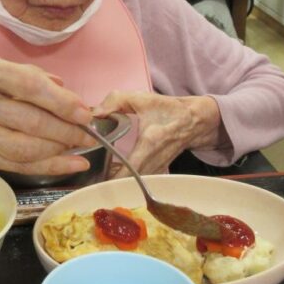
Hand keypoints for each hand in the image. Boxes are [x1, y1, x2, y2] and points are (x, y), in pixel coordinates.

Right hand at [0, 53, 96, 174]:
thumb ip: (27, 75)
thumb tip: (67, 91)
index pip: (27, 86)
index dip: (60, 101)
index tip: (84, 112)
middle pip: (28, 120)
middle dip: (66, 130)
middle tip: (89, 133)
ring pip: (23, 147)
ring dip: (59, 150)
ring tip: (81, 148)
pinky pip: (16, 164)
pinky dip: (47, 166)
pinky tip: (69, 164)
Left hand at [94, 92, 220, 175]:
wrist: (193, 120)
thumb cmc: (167, 109)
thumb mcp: (141, 99)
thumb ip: (115, 101)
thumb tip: (94, 114)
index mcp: (149, 143)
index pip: (131, 169)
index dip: (113, 176)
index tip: (95, 176)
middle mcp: (155, 160)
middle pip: (129, 182)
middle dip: (109, 181)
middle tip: (90, 176)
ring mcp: (158, 168)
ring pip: (134, 184)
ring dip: (117, 182)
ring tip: (98, 175)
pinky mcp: (159, 171)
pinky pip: (140, 181)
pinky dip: (127, 180)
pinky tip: (114, 172)